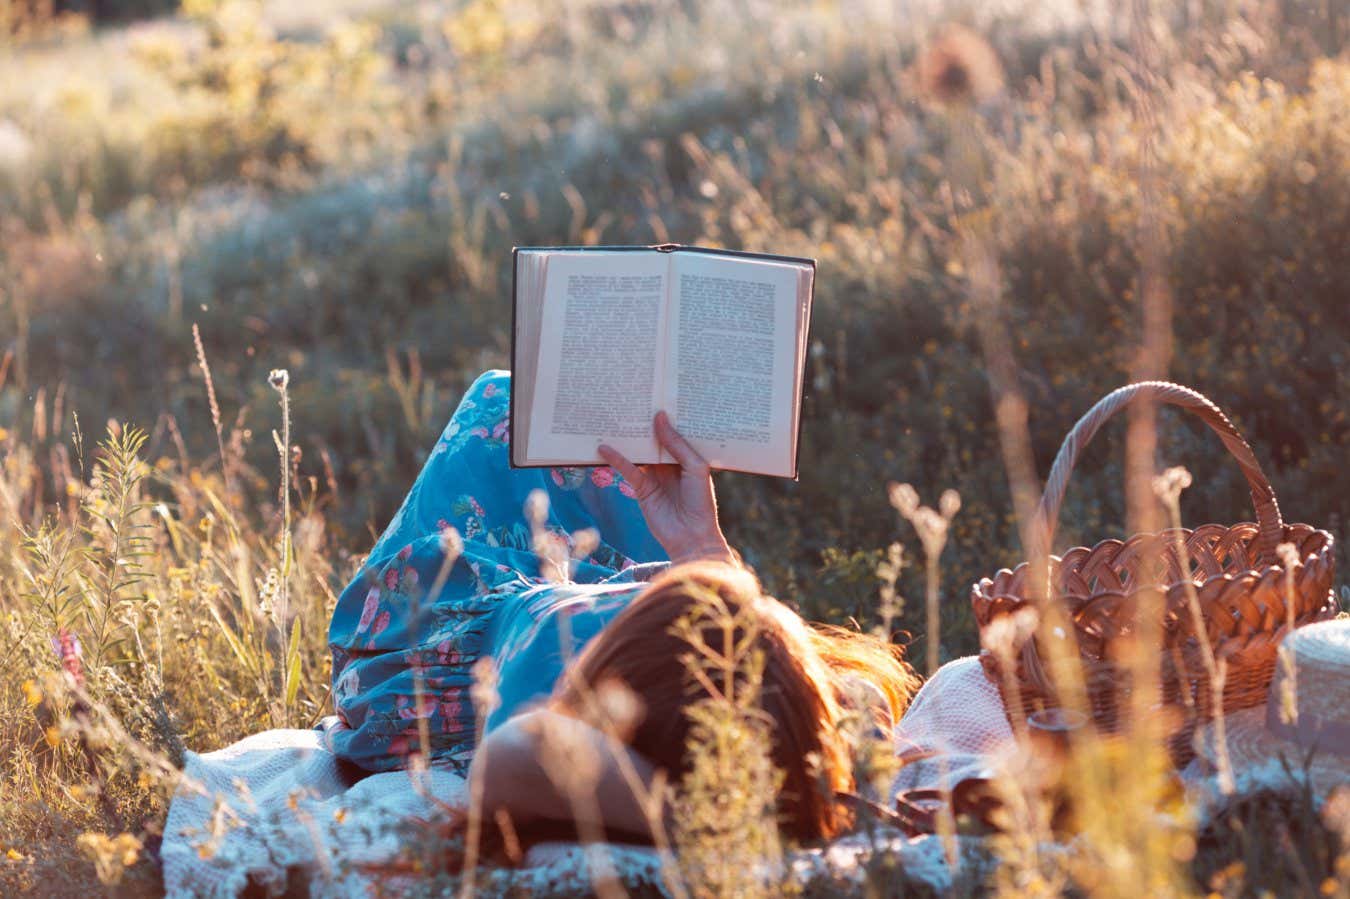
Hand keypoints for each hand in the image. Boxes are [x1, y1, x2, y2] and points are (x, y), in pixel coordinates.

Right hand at [597, 412, 734, 564]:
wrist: (692, 538)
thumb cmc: (701, 503)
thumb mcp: (695, 468)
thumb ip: (676, 443)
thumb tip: (659, 417)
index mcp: (687, 456)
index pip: (673, 431)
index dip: (664, 416)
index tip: (653, 394)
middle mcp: (669, 463)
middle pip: (653, 439)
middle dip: (643, 423)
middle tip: (629, 400)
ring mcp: (654, 475)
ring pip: (638, 452)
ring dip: (627, 438)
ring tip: (612, 418)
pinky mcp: (641, 488)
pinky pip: (627, 469)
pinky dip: (616, 458)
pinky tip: (604, 447)